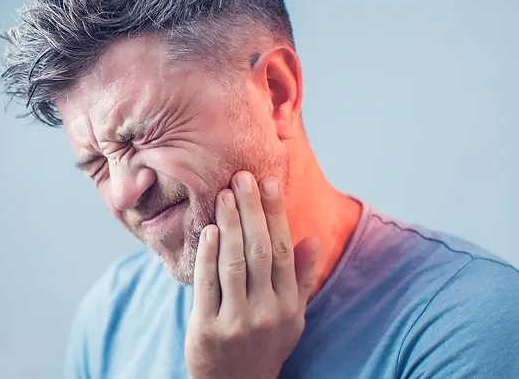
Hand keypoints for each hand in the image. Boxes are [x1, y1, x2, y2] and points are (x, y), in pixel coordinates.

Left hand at [184, 171, 319, 378]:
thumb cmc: (265, 343)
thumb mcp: (292, 317)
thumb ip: (301, 278)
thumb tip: (313, 239)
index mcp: (289, 306)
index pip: (285, 251)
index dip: (276, 214)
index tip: (270, 182)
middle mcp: (267, 313)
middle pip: (260, 251)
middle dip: (252, 211)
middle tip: (242, 177)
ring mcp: (237, 322)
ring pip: (234, 264)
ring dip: (229, 225)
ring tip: (225, 195)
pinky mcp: (207, 329)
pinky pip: (207, 285)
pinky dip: (207, 255)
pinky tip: (208, 230)